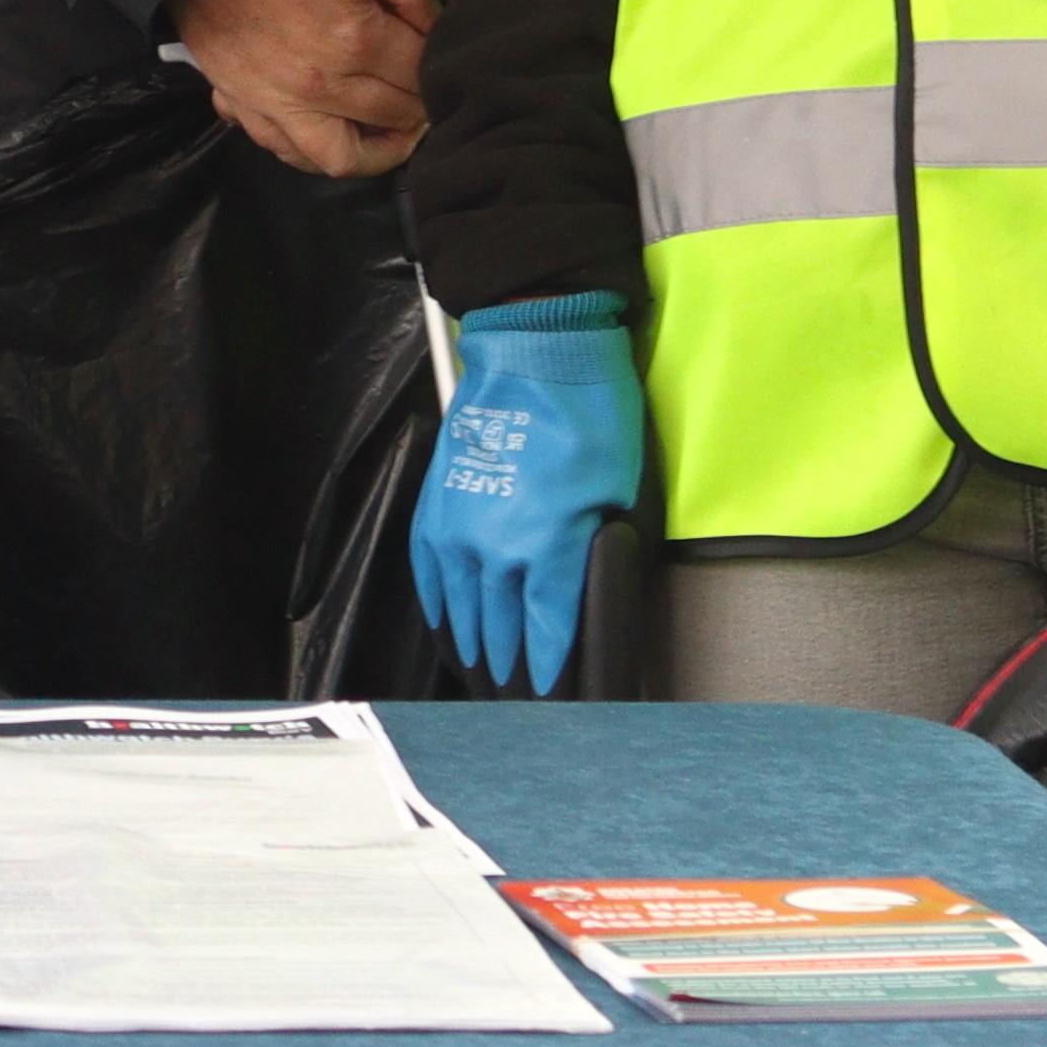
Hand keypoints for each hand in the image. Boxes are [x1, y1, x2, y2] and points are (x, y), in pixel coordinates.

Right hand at [167, 0, 434, 178]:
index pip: (421, 75)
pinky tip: (333, 127)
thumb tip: (439, 26)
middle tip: (429, 88)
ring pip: (340, 159)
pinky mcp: (241, 103)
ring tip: (393, 129)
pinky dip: (315, 152)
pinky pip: (285, 151)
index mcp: (353, 37)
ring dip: (376, 151)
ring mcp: (274, 102)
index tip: (445, 55)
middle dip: (421, 105)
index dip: (442, 66)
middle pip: (392, 117)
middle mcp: (317, 84)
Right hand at [409, 295, 640, 694]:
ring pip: (459, 602)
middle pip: (499, 624)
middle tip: (515, 692)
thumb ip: (596, 548)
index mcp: (543, 548)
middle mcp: (492, 547)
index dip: (549, 665)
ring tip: (479, 668)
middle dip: (509, 663)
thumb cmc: (588, 415)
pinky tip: (443, 617)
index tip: (552, 693)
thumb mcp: (618, 489)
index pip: (546, 628)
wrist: (533, 352)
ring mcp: (455, 525)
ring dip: (471, 639)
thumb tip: (586, 586)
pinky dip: (435, 599)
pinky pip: (428, 566)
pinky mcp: (435, 502)